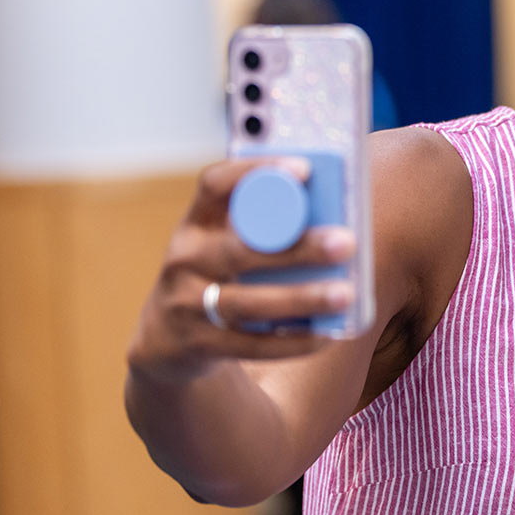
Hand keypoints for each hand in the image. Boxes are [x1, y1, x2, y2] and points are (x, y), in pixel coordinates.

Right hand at [128, 156, 357, 380]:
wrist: (167, 339)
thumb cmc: (220, 274)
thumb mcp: (224, 242)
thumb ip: (264, 226)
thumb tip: (340, 213)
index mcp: (197, 223)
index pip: (214, 185)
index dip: (254, 172)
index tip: (304, 169)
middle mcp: (185, 259)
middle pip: (240, 250)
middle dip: (296, 247)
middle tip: (347, 242)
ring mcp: (186, 304)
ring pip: (248, 303)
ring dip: (301, 298)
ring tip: (345, 295)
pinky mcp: (197, 344)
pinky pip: (250, 345)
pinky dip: (291, 341)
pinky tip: (327, 334)